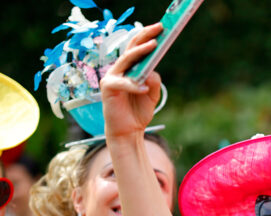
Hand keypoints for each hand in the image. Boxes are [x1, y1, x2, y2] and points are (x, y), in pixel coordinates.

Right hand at [99, 23, 163, 139]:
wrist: (128, 132)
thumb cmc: (138, 112)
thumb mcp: (152, 95)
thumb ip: (154, 82)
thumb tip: (152, 71)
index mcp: (130, 69)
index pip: (138, 48)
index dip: (148, 36)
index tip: (161, 27)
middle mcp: (119, 69)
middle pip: (131, 48)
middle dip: (145, 36)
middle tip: (158, 28)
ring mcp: (111, 77)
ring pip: (126, 60)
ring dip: (139, 52)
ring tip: (153, 46)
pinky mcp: (108, 88)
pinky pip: (122, 83)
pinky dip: (134, 86)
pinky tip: (144, 90)